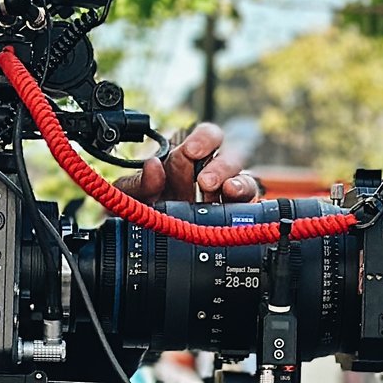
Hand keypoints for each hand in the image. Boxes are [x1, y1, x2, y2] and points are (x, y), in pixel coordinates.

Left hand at [129, 123, 257, 205]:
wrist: (149, 245)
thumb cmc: (146, 211)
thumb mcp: (132, 197)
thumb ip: (137, 183)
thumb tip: (152, 165)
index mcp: (188, 161)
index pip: (206, 137)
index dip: (203, 139)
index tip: (192, 151)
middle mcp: (211, 174)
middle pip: (230, 156)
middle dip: (219, 166)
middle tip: (205, 181)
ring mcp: (225, 195)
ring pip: (242, 179)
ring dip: (236, 184)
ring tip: (224, 194)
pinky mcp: (236, 215)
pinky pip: (249, 204)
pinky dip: (245, 201)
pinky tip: (233, 204)